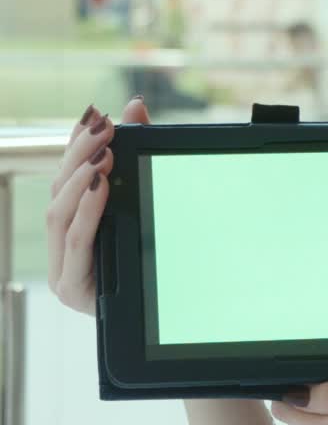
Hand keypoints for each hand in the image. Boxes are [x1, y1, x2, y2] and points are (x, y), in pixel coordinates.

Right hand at [46, 97, 150, 314]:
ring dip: (78, 177)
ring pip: (59, 213)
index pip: (68, 178)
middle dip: (79, 153)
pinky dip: (87, 208)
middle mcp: (62, 247)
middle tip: (103, 124)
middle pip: (59, 191)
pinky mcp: (73, 287)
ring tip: (102, 151)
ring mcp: (63, 268)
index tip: (94, 113)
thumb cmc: (158, 258)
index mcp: (75, 227)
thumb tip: (135, 104)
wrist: (171, 320)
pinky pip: (77, 240)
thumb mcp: (149, 199)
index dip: (76, 144)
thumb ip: (139, 154)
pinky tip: (100, 185)